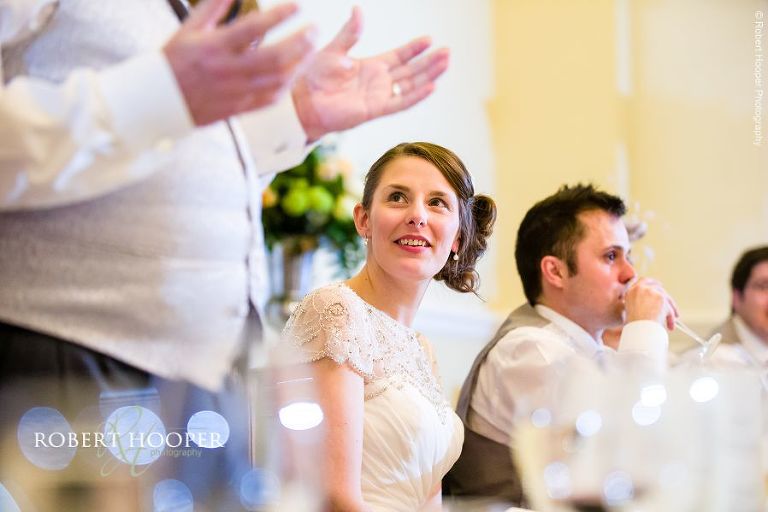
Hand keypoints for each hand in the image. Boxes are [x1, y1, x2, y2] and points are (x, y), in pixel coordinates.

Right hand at [164, 0, 315, 125]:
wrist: (158, 100)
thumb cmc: (174, 60)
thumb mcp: (190, 27)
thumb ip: (215, 5)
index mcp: (214, 47)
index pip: (253, 28)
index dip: (279, 15)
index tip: (297, 5)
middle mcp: (227, 71)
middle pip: (273, 58)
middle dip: (299, 42)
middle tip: (314, 29)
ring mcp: (235, 93)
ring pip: (277, 80)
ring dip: (298, 64)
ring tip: (310, 49)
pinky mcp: (238, 109)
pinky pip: (270, 99)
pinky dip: (287, 85)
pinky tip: (296, 72)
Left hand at [291, 7, 449, 141]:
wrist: (302, 101)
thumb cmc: (313, 77)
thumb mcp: (334, 49)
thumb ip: (350, 33)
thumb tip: (358, 9)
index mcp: (370, 66)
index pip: (399, 56)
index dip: (414, 49)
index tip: (429, 40)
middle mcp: (378, 82)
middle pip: (410, 71)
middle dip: (429, 62)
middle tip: (447, 52)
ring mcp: (378, 96)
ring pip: (410, 85)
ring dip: (428, 75)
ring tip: (445, 64)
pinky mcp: (375, 110)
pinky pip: (401, 102)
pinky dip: (417, 95)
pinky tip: (432, 86)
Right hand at [625, 277, 678, 329]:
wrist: (639, 329)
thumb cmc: (634, 325)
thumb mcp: (631, 311)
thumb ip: (640, 302)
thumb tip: (652, 304)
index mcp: (631, 291)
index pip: (643, 281)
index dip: (652, 283)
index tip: (658, 286)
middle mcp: (640, 288)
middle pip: (656, 286)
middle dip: (664, 293)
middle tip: (668, 300)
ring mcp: (651, 291)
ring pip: (665, 297)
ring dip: (670, 309)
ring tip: (671, 320)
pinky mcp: (661, 297)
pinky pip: (670, 307)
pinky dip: (671, 317)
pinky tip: (670, 325)